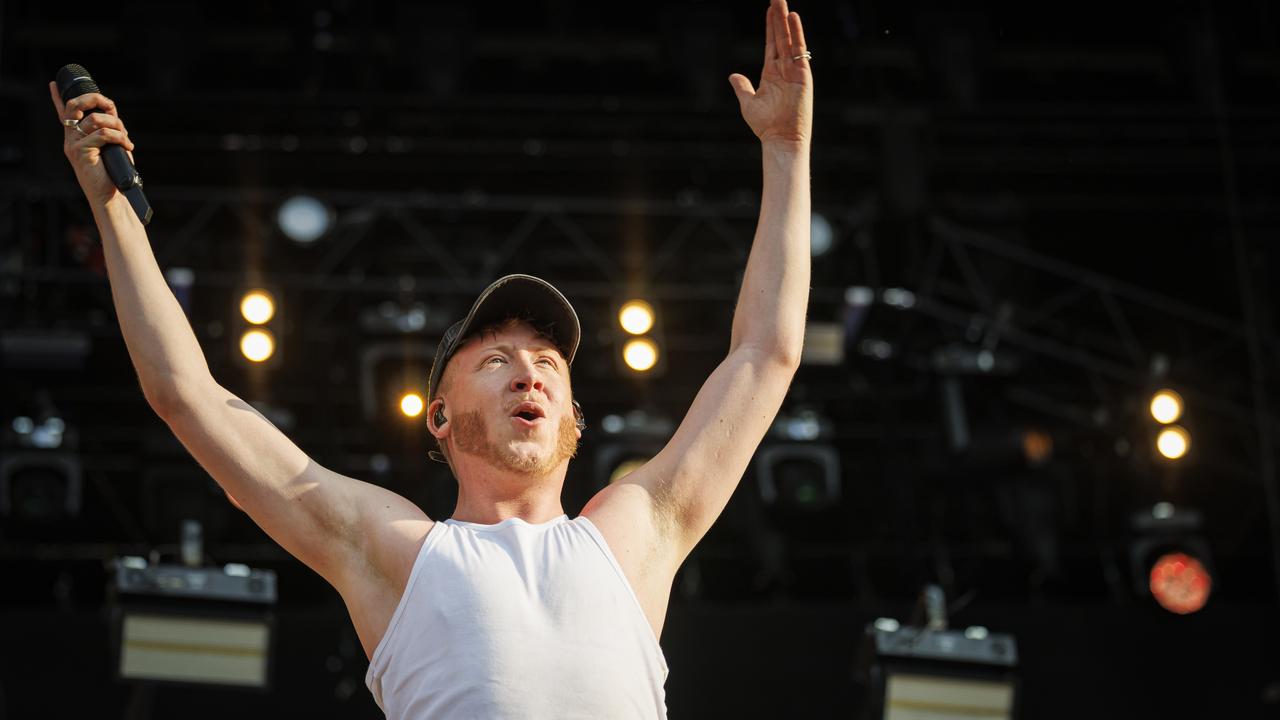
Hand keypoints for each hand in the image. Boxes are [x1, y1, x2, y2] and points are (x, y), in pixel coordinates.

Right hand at [48, 81, 136, 206]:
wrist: (110, 197)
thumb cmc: (113, 173)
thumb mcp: (111, 146)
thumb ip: (107, 129)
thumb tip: (111, 112)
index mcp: (76, 136)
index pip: (64, 113)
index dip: (58, 98)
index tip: (54, 84)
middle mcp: (70, 138)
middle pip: (76, 106)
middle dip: (96, 99)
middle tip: (111, 107)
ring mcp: (73, 144)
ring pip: (96, 119)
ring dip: (117, 125)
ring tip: (126, 139)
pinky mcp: (81, 151)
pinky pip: (103, 134)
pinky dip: (120, 137)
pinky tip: (128, 146)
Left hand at [728, 0, 812, 149]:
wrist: (781, 139)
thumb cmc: (766, 125)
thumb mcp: (748, 103)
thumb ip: (742, 87)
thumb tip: (733, 76)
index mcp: (771, 73)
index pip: (771, 44)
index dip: (770, 27)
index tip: (769, 9)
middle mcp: (784, 69)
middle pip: (780, 37)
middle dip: (778, 17)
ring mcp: (794, 70)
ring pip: (789, 39)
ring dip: (786, 20)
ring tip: (782, 1)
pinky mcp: (803, 75)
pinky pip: (799, 50)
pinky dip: (796, 33)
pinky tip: (793, 17)